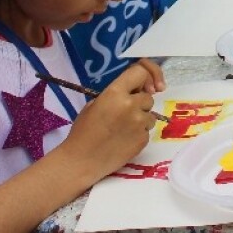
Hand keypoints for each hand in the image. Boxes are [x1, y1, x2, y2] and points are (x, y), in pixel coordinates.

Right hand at [60, 59, 163, 180]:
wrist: (81, 161)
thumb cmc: (83, 131)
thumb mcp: (95, 104)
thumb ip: (117, 94)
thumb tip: (135, 91)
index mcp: (115, 93)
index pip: (141, 71)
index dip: (146, 76)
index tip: (147, 85)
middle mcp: (131, 105)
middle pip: (148, 97)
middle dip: (139, 103)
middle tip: (124, 113)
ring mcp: (139, 123)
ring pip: (150, 115)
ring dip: (141, 118)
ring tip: (122, 128)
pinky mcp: (143, 140)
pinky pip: (147, 130)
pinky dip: (139, 133)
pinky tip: (124, 140)